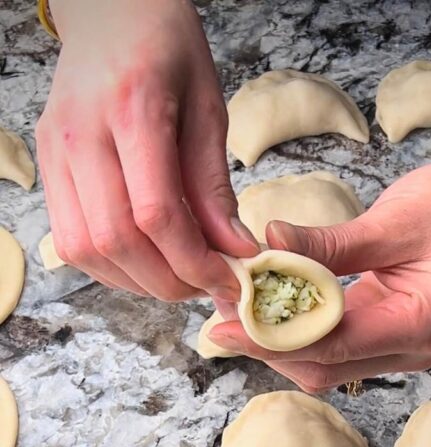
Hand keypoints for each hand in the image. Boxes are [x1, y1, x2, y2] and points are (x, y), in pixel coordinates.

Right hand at [37, 0, 256, 299]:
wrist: (109, 11)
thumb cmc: (166, 50)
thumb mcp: (208, 109)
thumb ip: (215, 188)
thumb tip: (235, 253)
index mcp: (132, 109)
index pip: (156, 214)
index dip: (194, 262)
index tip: (229, 281)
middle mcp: (82, 134)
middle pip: (117, 241)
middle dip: (168, 281)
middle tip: (206, 286)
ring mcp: (55, 152)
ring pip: (86, 250)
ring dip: (137, 281)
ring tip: (178, 277)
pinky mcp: (47, 166)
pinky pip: (70, 241)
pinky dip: (111, 267)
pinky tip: (145, 263)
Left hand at [210, 122, 430, 390]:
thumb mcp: (393, 219)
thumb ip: (330, 244)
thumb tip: (269, 244)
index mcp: (422, 325)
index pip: (332, 344)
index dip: (273, 338)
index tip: (225, 324)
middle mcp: (414, 350)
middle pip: (323, 368)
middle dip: (268, 347)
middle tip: (219, 314)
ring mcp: (402, 348)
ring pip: (325, 365)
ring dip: (279, 343)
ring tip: (236, 309)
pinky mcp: (389, 336)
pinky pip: (336, 348)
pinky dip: (299, 332)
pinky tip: (268, 309)